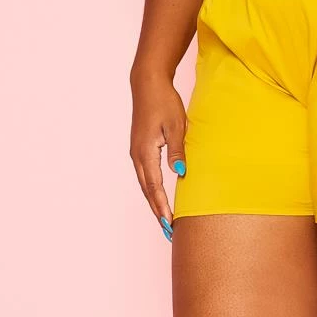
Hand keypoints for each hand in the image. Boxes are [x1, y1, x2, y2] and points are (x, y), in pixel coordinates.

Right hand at [129, 72, 186, 241]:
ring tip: (165, 220)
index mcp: (145, 152)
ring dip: (154, 203)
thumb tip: (180, 174)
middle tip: (168, 232)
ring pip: (145, 185)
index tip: (170, 224)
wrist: (148, 84)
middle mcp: (137, 156)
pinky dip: (152, 190)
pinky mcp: (139, 149)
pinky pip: (145, 175)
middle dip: (157, 211)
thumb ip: (178, 151)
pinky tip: (160, 197)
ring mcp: (136, 153)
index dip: (162, 207)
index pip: (154, 187)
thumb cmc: (164, 102)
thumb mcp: (177, 126)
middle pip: (147, 191)